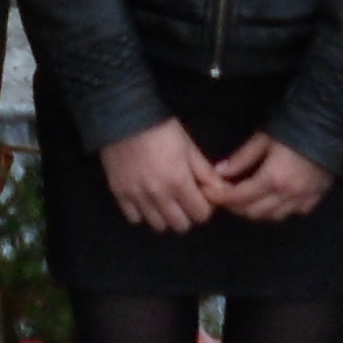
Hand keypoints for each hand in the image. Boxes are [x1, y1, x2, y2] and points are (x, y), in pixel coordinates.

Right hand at [99, 118, 223, 233]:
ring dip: (165, 216)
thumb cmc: (162, 129)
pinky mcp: (119, 194)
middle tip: (183, 200)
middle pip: (181, 225)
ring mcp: (137, 197)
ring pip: (158, 226)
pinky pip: (134, 218)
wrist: (125, 117)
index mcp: (179, 182)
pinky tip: (145, 200)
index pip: (201, 215)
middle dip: (187, 215)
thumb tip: (223, 191)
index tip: (200, 197)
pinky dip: (142, 213)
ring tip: (164, 201)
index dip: (205, 207)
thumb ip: (206, 173)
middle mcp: (159, 195)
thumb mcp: (189, 147)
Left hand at [203, 132, 333, 221]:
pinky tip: (274, 198)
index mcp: (273, 178)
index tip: (210, 194)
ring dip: (256, 210)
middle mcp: (288, 195)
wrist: (332, 125)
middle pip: (253, 212)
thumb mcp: (264, 138)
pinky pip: (293, 213)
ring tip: (246, 197)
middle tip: (226, 195)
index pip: (239, 197)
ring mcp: (304, 199)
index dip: (221, 198)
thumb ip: (242, 158)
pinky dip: (280, 210)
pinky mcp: (316, 198)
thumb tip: (220, 172)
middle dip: (235, 207)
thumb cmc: (296, 127)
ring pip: (272, 217)